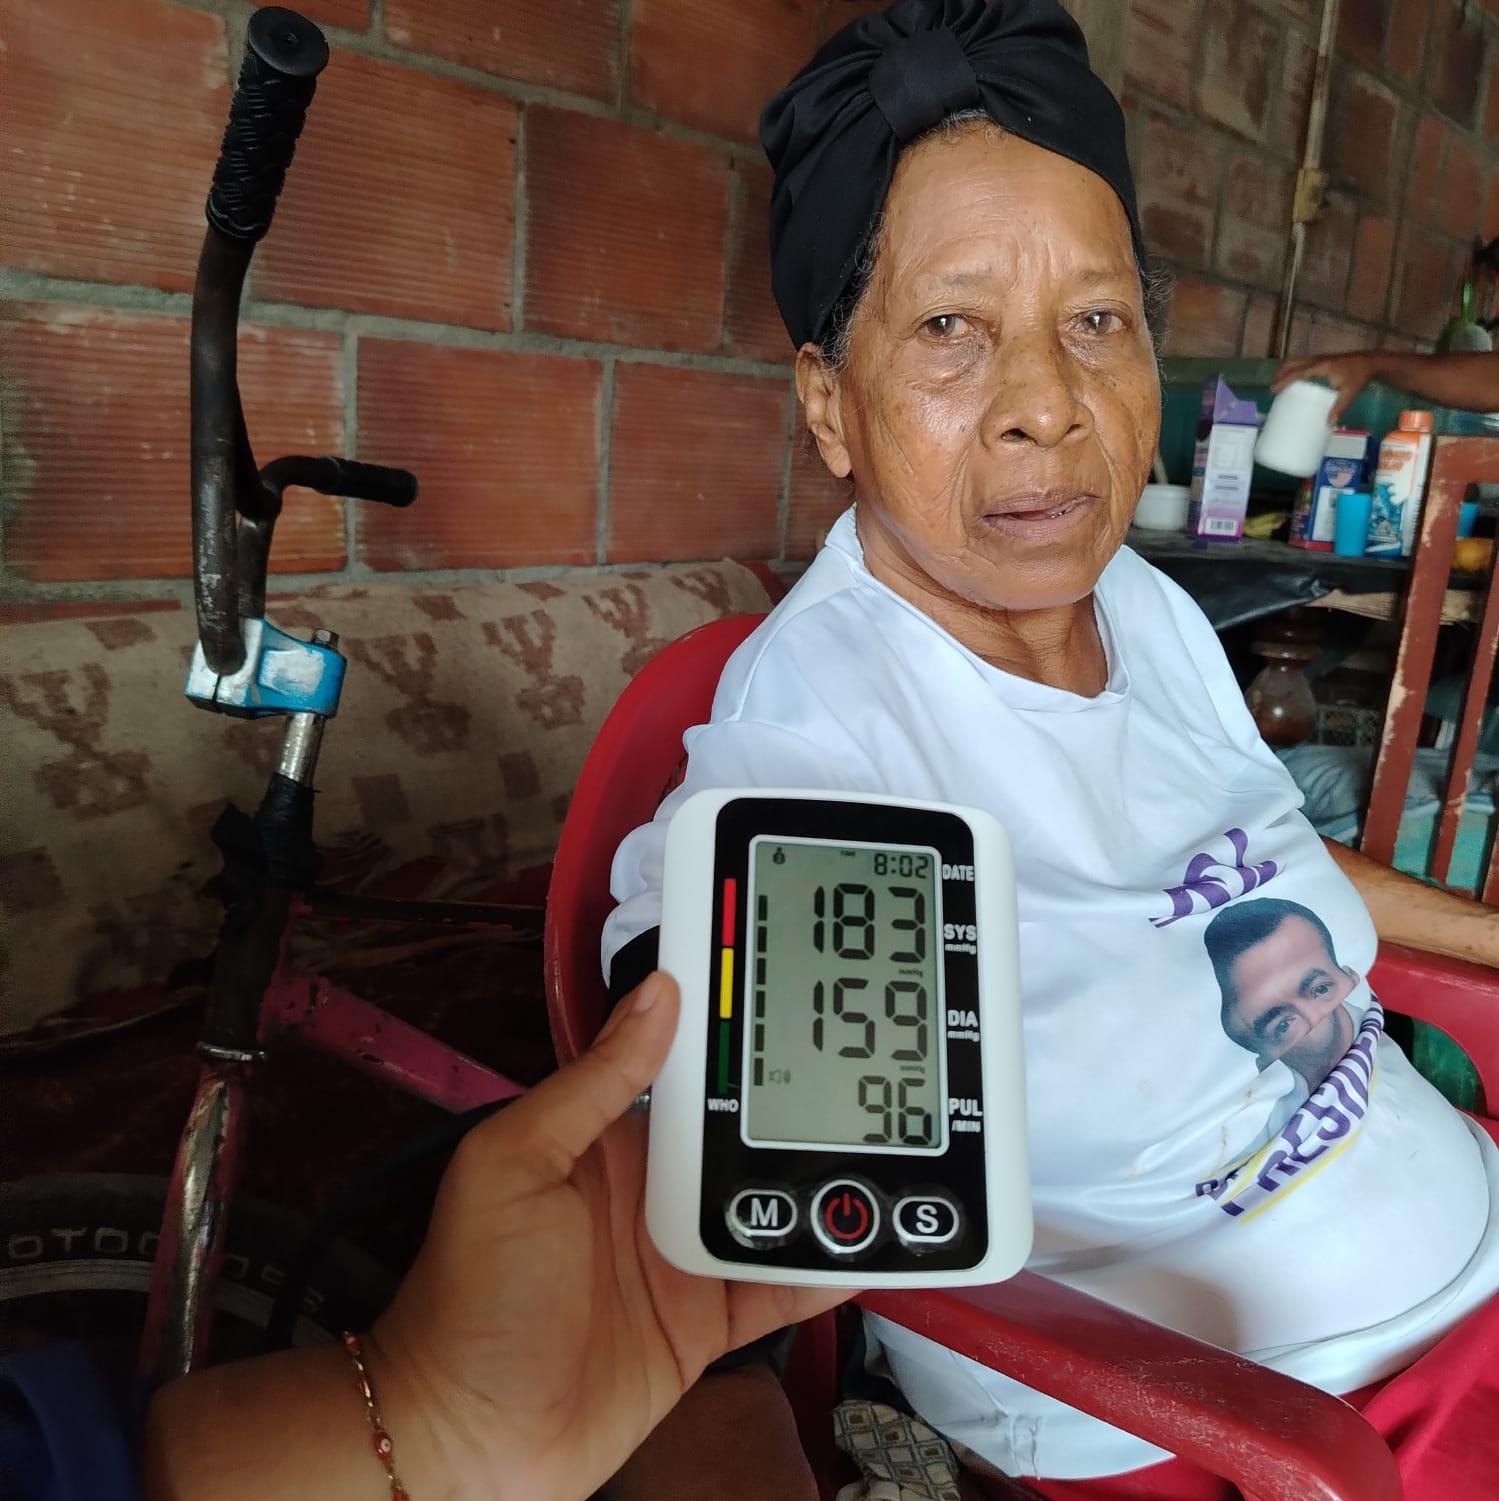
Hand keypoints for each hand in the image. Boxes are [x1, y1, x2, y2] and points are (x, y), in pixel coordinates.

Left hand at [369, 972, 852, 1500]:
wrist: (471, 1442)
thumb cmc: (471, 1295)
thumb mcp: (516, 1165)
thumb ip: (592, 1084)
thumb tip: (657, 995)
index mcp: (604, 1139)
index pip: (681, 1070)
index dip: (732, 1037)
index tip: (791, 1001)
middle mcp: (650, 1190)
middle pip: (739, 1136)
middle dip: (795, 1109)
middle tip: (861, 1082)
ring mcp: (680, 1257)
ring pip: (769, 1206)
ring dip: (817, 1187)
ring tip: (880, 1153)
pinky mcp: (704, 1323)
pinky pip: (775, 1285)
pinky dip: (821, 1267)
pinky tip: (866, 1244)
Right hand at [1272, 351, 1382, 423]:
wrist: (1372, 362)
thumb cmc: (1360, 376)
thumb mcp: (1350, 392)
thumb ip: (1340, 408)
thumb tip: (1329, 424)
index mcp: (1321, 367)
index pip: (1297, 372)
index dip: (1284, 380)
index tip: (1273, 390)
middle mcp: (1318, 360)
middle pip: (1292, 363)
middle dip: (1280, 373)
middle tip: (1273, 387)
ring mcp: (1320, 359)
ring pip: (1297, 361)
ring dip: (1286, 370)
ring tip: (1280, 383)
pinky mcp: (1323, 361)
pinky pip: (1303, 363)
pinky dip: (1295, 369)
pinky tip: (1296, 380)